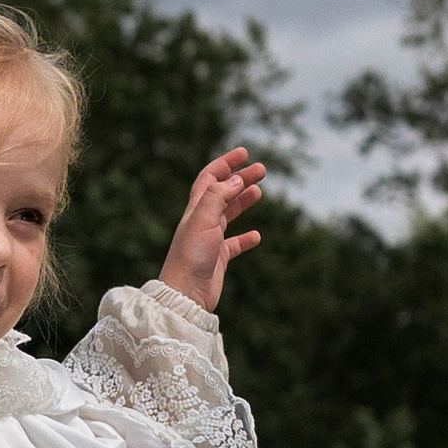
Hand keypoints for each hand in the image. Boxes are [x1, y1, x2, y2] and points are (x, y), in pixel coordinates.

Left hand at [159, 148, 265, 311]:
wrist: (185, 294)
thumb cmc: (190, 257)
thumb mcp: (203, 220)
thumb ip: (218, 197)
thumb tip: (235, 178)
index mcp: (196, 209)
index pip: (210, 178)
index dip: (225, 163)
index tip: (244, 153)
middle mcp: (202, 222)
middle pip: (223, 193)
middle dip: (240, 179)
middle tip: (262, 169)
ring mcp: (210, 240)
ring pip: (228, 215)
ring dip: (243, 201)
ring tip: (259, 192)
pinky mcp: (218, 259)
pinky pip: (234, 244)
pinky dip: (245, 238)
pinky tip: (256, 236)